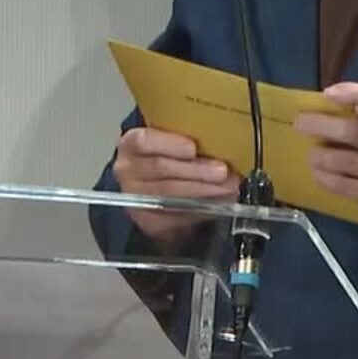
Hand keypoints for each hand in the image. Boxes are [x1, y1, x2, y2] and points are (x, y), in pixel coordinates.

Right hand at [113, 126, 239, 241]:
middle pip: (161, 169)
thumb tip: (221, 138)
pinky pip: (177, 216)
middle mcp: (128, 171)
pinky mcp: (149, 221)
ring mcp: (136, 198)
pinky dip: (203, 209)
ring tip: (228, 187)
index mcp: (131, 144)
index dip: (169, 144)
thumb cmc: (167, 156)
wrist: (152, 187)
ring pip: (170, 195)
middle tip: (222, 171)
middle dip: (196, 170)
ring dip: (204, 191)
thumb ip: (187, 137)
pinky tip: (221, 202)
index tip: (192, 148)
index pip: (144, 141)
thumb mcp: (171, 140)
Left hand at [297, 82, 357, 235]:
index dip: (356, 93)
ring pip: (350, 161)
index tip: (328, 94)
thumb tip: (331, 103)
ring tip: (311, 153)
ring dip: (323, 155)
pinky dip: (328, 178)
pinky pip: (348, 186)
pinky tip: (318, 173)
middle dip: (325, 125)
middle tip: (301, 123)